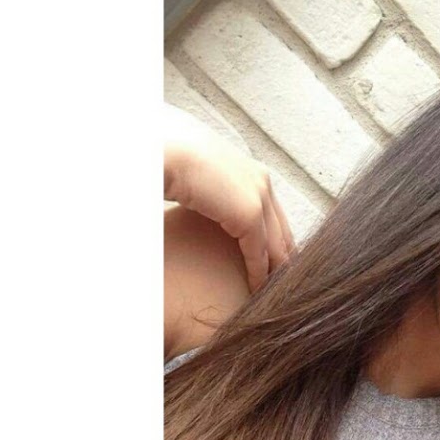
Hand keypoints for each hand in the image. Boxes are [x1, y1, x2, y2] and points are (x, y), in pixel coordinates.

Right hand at [164, 104, 294, 291]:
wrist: (156, 146)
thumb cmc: (164, 157)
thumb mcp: (193, 175)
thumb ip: (206, 189)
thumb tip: (200, 201)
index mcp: (246, 168)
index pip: (270, 212)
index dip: (273, 240)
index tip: (273, 264)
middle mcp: (258, 178)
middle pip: (280, 228)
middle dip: (283, 258)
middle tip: (282, 285)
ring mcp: (257, 193)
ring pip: (276, 242)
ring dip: (275, 270)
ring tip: (273, 293)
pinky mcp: (248, 211)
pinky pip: (260, 251)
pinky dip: (259, 274)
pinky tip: (257, 290)